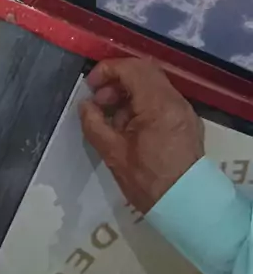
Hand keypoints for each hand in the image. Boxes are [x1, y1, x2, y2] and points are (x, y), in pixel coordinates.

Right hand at [79, 58, 204, 212]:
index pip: (132, 68)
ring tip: (111, 118)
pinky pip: (162, 100)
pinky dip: (142, 104)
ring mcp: (185, 111)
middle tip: (99, 101)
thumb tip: (85, 105)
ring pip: (154, 85)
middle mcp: (176, 101)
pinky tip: (129, 127)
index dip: (106, 70)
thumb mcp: (112, 153)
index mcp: (159, 105)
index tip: (90, 87)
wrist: (185, 205)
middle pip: (144, 71)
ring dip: (129, 92)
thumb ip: (94, 123)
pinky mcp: (187, 122)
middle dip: (117, 80)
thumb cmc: (147, 181)